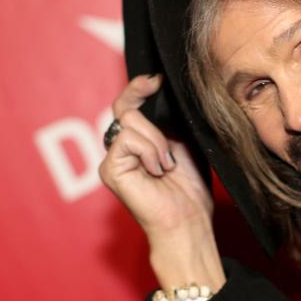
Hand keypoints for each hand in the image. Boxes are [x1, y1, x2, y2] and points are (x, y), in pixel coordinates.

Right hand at [99, 74, 223, 289]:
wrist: (188, 220)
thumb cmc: (190, 187)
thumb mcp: (183, 142)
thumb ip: (168, 120)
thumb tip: (163, 90)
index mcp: (139, 141)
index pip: (129, 106)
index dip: (138, 88)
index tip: (155, 79)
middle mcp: (121, 148)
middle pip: (125, 107)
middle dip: (142, 98)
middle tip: (156, 90)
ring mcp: (112, 159)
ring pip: (129, 122)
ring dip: (157, 140)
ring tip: (167, 165)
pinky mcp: (109, 170)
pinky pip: (127, 139)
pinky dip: (149, 151)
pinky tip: (158, 171)